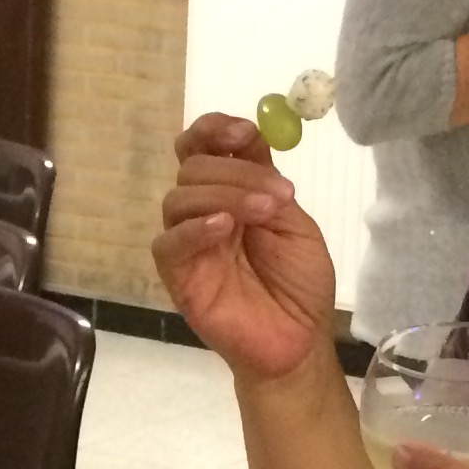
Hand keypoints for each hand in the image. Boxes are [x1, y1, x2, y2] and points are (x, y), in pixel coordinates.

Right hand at [152, 113, 337, 380]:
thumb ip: (268, 181)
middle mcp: (204, 210)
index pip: (205, 147)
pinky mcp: (178, 275)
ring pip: (179, 198)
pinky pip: (168, 243)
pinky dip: (194, 229)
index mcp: (232, 192)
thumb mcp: (295, 222)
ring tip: (263, 213)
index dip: (215, 129)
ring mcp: (188, 243)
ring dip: (224, 194)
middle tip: (278, 195)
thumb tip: (248, 137)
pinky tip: (224, 228)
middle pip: (194, 167)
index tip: (244, 130)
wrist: (299, 339)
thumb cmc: (299, 283)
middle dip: (236, 170)